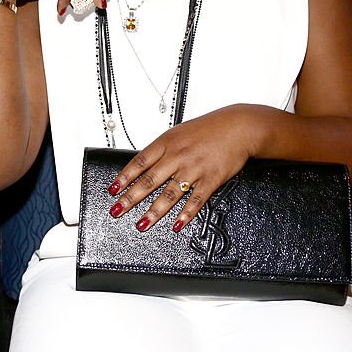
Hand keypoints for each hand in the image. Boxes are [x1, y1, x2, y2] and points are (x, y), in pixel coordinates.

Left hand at [105, 107, 254, 231]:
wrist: (238, 127)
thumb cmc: (209, 129)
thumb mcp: (179, 132)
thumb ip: (162, 149)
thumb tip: (144, 164)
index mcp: (167, 143)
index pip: (139, 162)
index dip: (124, 178)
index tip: (113, 190)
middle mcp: (178, 156)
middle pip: (149, 181)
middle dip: (130, 198)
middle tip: (118, 210)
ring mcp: (194, 169)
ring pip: (169, 194)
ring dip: (154, 212)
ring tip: (142, 223)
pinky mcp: (211, 179)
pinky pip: (196, 200)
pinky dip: (186, 214)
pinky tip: (177, 224)